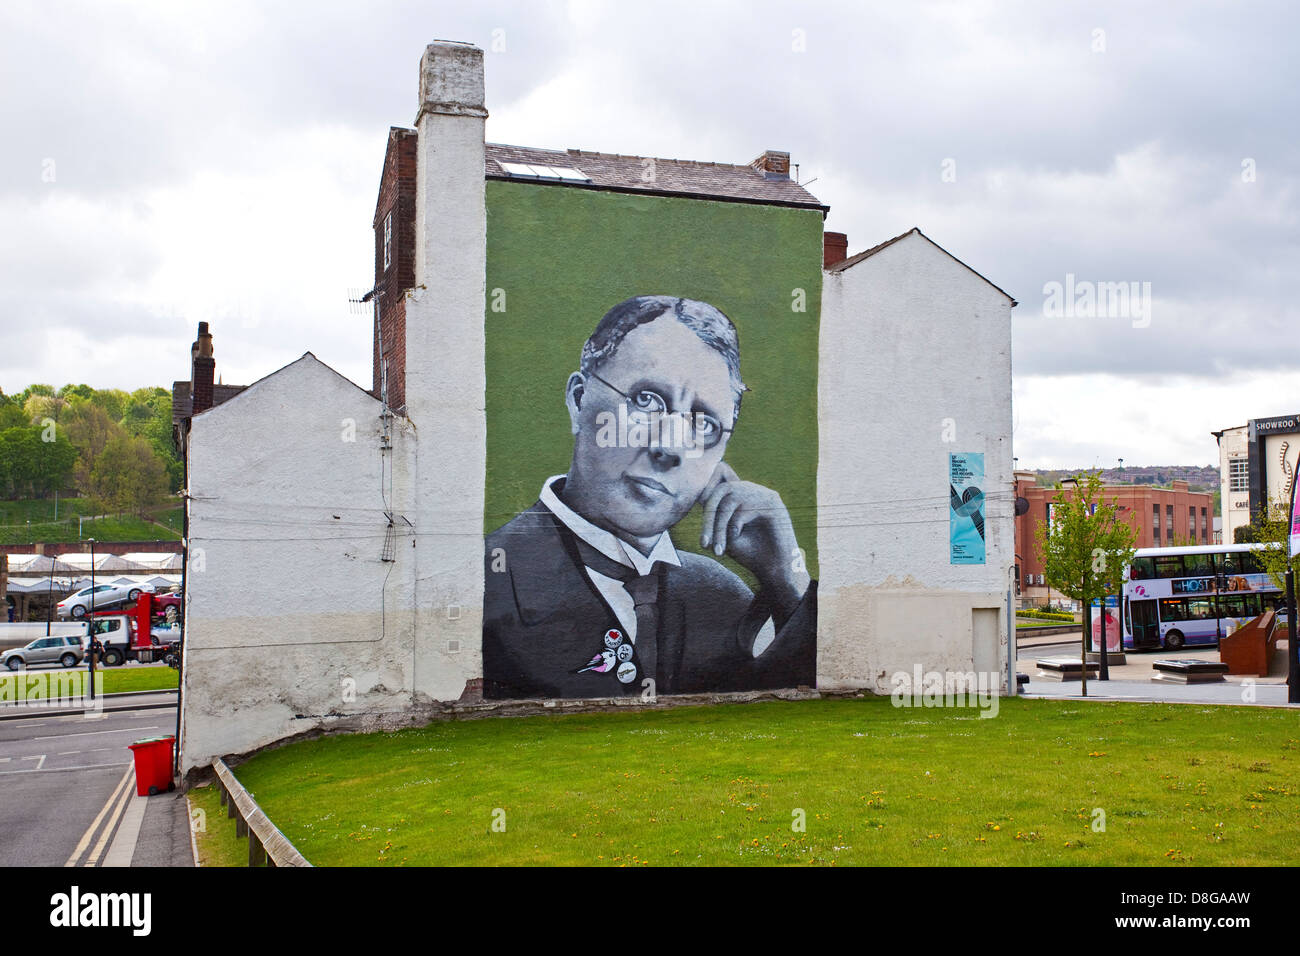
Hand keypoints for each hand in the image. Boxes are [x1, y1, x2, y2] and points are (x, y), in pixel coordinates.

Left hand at [699, 461, 809, 609]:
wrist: (776, 570)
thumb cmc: (749, 553)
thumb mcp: (724, 535)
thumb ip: (712, 518)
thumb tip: (698, 500)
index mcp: (741, 494)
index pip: (715, 492)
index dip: (705, 513)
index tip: (704, 543)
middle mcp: (753, 490)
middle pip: (720, 493)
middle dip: (708, 521)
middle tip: (704, 545)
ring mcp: (764, 494)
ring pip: (728, 504)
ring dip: (719, 529)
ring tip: (718, 550)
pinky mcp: (773, 504)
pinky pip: (742, 509)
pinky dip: (734, 526)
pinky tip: (737, 538)